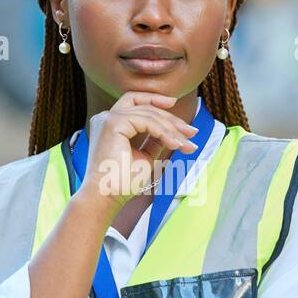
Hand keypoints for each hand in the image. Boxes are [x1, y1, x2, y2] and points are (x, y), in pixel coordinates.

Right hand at [78, 91, 197, 209]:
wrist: (108, 196)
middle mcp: (106, 117)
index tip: (176, 106)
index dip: (156, 101)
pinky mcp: (113, 124)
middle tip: (191, 132)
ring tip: (185, 144)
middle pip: (145, 105)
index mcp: (110, 123)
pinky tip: (174, 144)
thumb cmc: (122, 182)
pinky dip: (163, 132)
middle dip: (171, 118)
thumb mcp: (144, 156)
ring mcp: (108, 119)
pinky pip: (146, 121)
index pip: (136, 102)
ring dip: (171, 128)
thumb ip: (154, 141)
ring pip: (148, 113)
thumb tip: (173, 133)